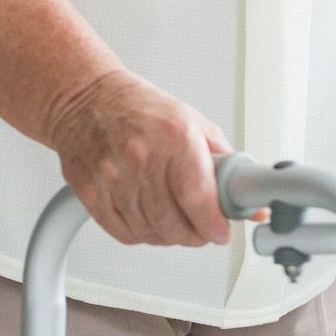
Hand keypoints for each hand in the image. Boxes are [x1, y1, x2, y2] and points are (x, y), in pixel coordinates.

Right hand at [44, 68, 242, 246]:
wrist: (86, 99)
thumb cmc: (141, 108)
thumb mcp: (193, 121)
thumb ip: (224, 161)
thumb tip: (249, 199)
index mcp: (175, 136)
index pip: (198, 197)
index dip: (213, 224)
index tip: (221, 231)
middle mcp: (142, 157)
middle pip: (174, 223)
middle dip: (196, 235)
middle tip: (203, 229)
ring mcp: (113, 177)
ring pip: (150, 233)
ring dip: (170, 236)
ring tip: (177, 221)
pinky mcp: (91, 193)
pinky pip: (124, 233)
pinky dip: (142, 235)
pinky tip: (150, 220)